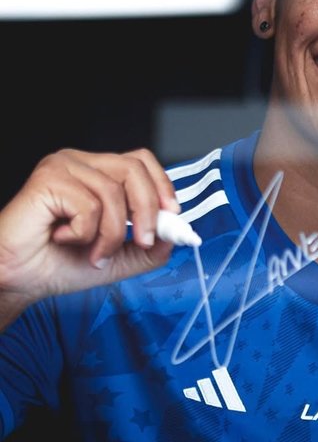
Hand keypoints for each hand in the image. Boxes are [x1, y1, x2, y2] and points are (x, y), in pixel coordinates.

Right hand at [0, 148, 180, 303]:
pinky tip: (63, 238)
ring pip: (114, 192)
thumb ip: (149, 248)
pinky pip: (89, 204)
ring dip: (111, 233)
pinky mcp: (47, 180)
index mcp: (96, 172)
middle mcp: (80, 163)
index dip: (162, 185)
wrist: (18, 279)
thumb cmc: (58, 263)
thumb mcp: (118, 258)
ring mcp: (62, 167)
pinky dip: (85, 232)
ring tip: (93, 252)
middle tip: (142, 241)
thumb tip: (175, 235)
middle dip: (147, 210)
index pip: (140, 161)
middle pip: (134, 169)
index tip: (172, 213)